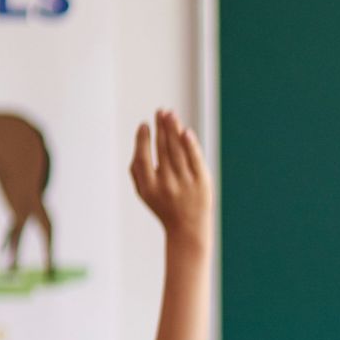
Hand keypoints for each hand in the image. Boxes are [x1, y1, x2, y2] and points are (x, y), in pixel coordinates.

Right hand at [129, 110, 210, 247]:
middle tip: (160, 111)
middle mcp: (167, 183)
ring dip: (174, 129)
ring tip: (170, 114)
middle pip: (163, 149)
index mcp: (149, 186)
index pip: (143, 157)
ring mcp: (185, 182)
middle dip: (161, 128)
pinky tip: (185, 131)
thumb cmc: (162, 205)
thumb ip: (137, 170)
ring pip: (178, 150)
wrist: (187, 228)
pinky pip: (195, 160)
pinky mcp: (202, 182)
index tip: (144, 124)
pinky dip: (190, 145)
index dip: (142, 139)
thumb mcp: (143, 192)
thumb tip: (140, 140)